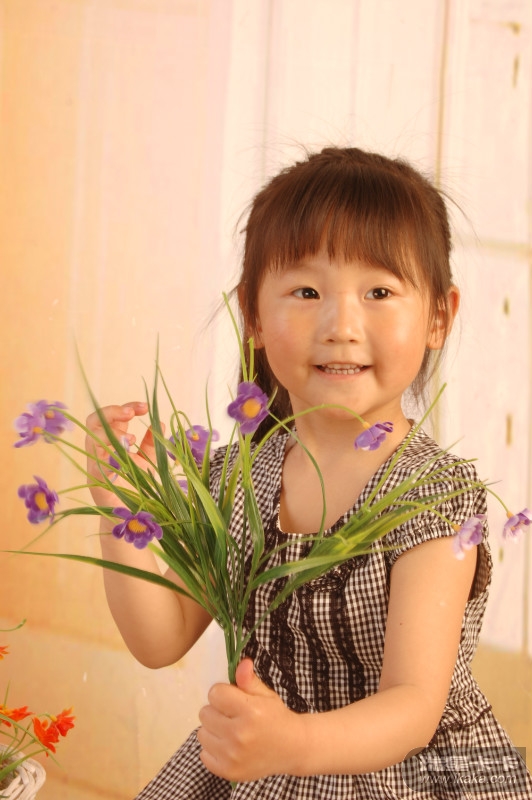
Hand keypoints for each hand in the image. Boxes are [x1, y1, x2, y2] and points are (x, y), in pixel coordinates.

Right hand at [85, 401, 160, 508]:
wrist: (131, 514)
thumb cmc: (138, 486)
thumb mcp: (148, 460)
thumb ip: (152, 443)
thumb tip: (159, 422)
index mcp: (113, 441)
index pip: (115, 416)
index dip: (127, 407)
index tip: (145, 406)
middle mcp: (101, 449)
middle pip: (95, 421)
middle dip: (112, 412)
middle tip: (132, 413)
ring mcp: (95, 463)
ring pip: (91, 439)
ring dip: (110, 433)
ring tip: (130, 439)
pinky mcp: (96, 480)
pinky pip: (96, 464)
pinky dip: (109, 457)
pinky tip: (124, 455)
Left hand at [197, 658, 300, 782]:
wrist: (292, 749)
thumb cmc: (276, 718)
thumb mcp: (265, 695)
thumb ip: (249, 680)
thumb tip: (242, 663)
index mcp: (250, 711)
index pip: (215, 694)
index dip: (223, 694)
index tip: (233, 699)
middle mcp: (239, 734)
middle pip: (204, 713)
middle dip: (217, 711)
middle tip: (232, 716)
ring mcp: (232, 756)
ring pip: (201, 733)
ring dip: (213, 730)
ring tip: (230, 730)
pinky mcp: (227, 771)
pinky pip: (203, 754)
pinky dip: (213, 749)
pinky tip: (228, 746)